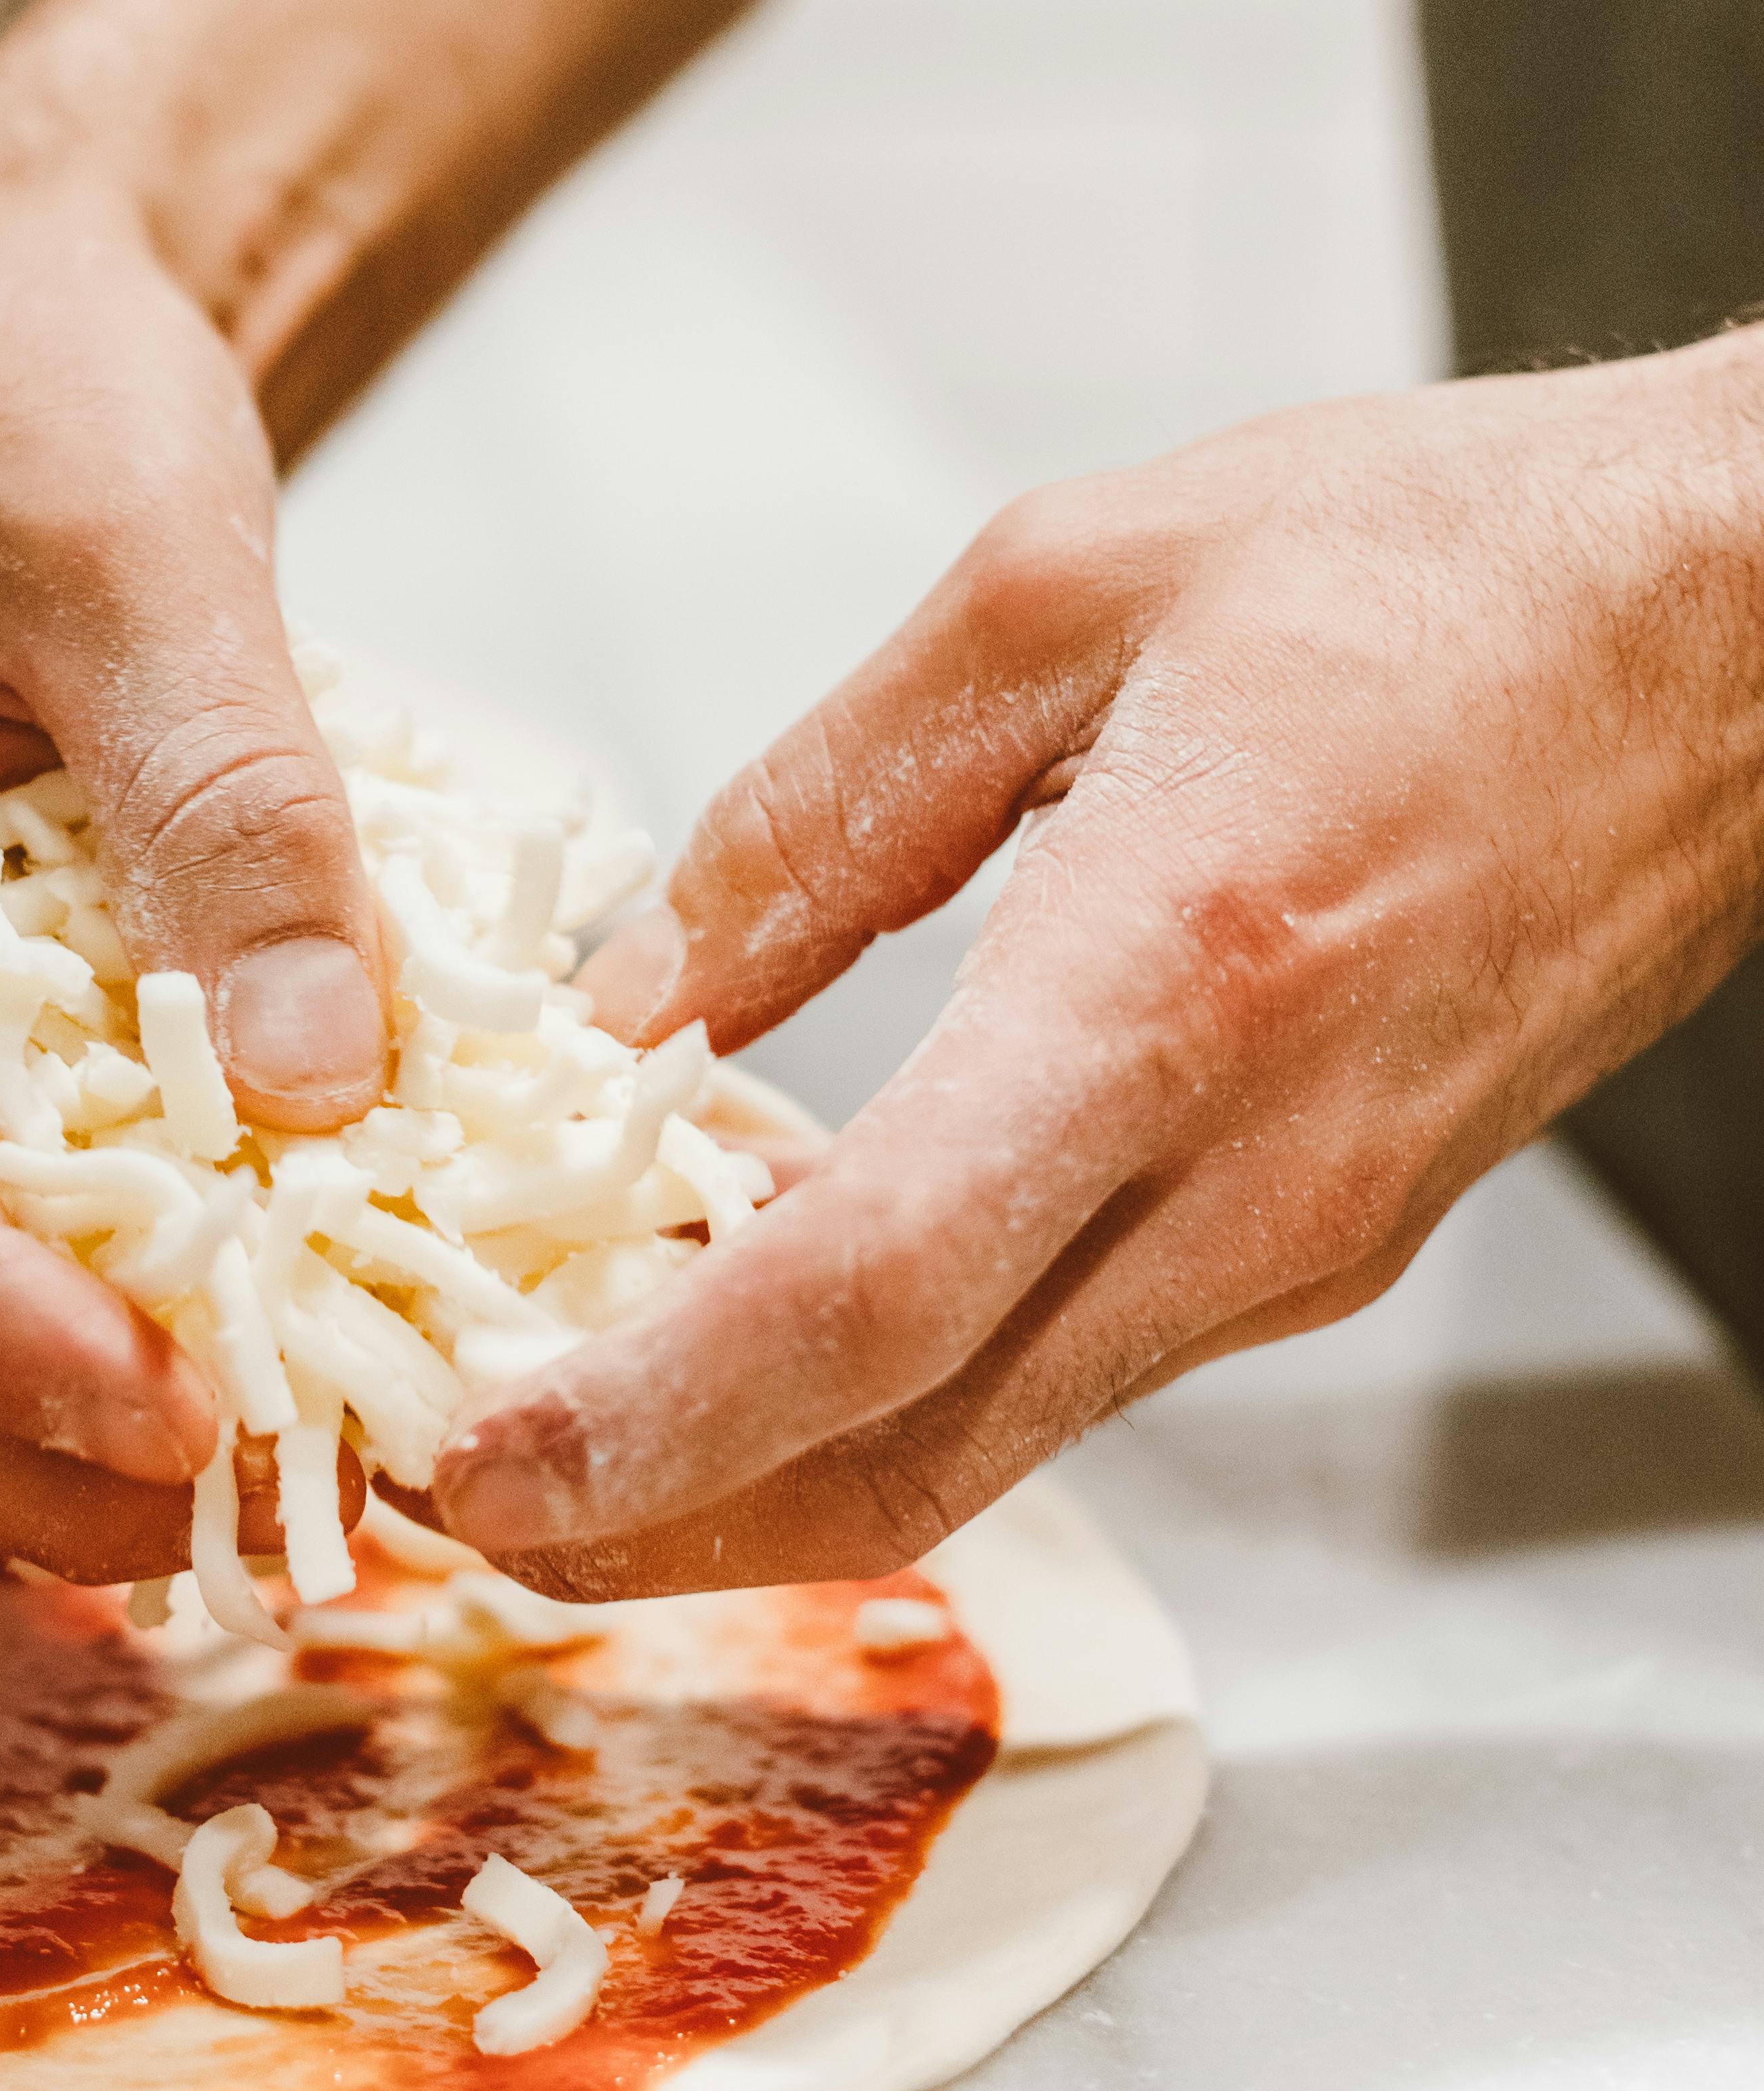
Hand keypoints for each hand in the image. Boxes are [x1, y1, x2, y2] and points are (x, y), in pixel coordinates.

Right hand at [0, 181, 387, 1577]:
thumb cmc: (39, 418)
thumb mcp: (153, 559)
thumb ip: (233, 804)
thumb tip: (324, 1084)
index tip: (169, 1407)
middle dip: (0, 1434)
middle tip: (245, 1505)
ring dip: (13, 1448)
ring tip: (245, 1501)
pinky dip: (34, 1370)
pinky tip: (206, 1407)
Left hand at [433, 346, 1763, 1593]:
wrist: (1742, 622)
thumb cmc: (1443, 564)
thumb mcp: (1062, 589)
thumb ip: (819, 811)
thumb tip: (632, 999)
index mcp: (1172, 979)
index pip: (870, 1296)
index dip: (647, 1415)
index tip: (475, 1460)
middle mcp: (1254, 1169)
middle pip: (910, 1457)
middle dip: (654, 1526)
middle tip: (455, 1500)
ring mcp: (1306, 1233)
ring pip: (986, 1442)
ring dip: (754, 1471)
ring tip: (557, 1417)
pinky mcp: (1326, 1236)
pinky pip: (1067, 1364)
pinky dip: (885, 1382)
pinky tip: (758, 1308)